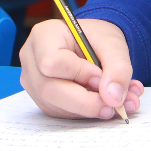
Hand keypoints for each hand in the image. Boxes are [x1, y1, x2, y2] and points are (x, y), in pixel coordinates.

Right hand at [19, 18, 143, 119]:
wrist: (94, 45)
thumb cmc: (97, 39)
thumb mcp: (113, 45)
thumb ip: (118, 68)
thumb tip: (113, 98)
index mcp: (43, 36)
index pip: (51, 62)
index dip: (79, 74)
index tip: (101, 76)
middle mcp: (31, 60)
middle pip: (49, 90)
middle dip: (87, 101)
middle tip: (115, 102)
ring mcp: (34, 83)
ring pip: (57, 107)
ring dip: (91, 109)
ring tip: (118, 100)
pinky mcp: (43, 100)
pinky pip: (63, 114)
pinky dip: (88, 113)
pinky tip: (105, 102)